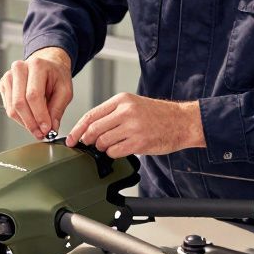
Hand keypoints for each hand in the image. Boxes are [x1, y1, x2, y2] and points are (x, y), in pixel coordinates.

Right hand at [0, 47, 72, 138]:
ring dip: (25, 123)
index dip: (39, 115)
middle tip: (41, 133)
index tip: (46, 128)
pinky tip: (30, 119)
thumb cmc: (56, 75)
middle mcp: (19, 69)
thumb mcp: (65, 90)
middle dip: (31, 123)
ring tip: (37, 129)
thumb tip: (51, 127)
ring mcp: (9, 76)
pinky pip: (8, 108)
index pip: (33, 95)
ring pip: (12, 108)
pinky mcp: (4, 85)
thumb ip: (58, 109)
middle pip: (19, 103)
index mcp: (37, 66)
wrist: (47, 64)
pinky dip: (20, 118)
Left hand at [66, 93, 205, 157]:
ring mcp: (132, 127)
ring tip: (113, 144)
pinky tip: (121, 149)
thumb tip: (89, 128)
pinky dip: (113, 154)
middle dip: (88, 141)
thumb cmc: (158, 114)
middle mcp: (126, 112)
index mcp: (122, 100)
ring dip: (103, 148)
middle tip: (90, 145)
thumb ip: (112, 114)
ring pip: (102, 142)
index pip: (91, 115)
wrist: (182, 121)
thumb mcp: (133, 105)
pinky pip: (114, 152)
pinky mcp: (139, 143)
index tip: (71, 138)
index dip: (77, 129)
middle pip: (93, 130)